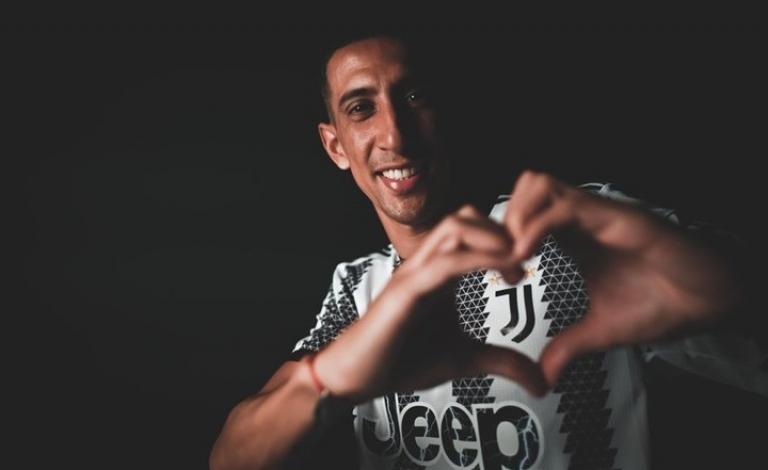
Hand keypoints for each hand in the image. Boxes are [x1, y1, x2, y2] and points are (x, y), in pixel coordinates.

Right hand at [314, 205, 547, 402]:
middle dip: (503, 228)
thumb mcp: (465, 359)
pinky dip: (478, 259)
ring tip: (519, 259)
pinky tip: (502, 272)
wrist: (357, 378)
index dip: (506, 238)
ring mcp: (414, 273)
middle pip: (466, 216)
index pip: (473, 231)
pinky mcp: (405, 290)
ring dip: (492, 236)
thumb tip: (542, 382)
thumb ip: (502, 361)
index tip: (529, 265)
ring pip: (454, 226)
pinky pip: (444, 263)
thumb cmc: (401, 361)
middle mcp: (426, 264)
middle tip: (528, 258)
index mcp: (439, 272)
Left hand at [503, 171, 742, 386]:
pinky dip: (536, 227)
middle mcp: (580, 219)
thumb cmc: (661, 304)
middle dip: (502, 221)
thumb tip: (544, 374)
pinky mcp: (614, 217)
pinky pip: (564, 206)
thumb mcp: (600, 330)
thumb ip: (568, 346)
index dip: (503, 238)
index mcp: (573, 238)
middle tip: (502, 261)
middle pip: (525, 188)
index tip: (503, 276)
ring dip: (516, 217)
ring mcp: (596, 214)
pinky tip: (526, 256)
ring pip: (538, 184)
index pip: (524, 213)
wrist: (707, 301)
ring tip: (514, 257)